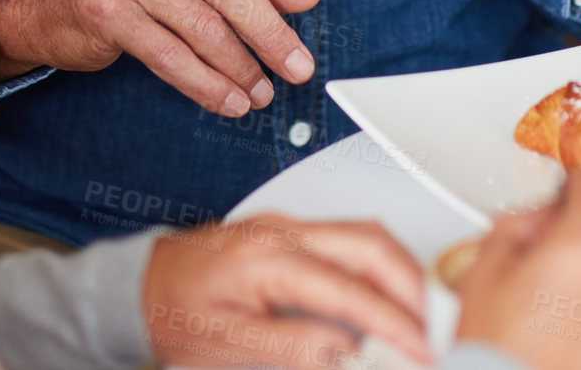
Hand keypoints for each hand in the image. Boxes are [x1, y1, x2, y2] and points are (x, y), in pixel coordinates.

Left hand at [144, 211, 431, 367]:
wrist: (142, 284)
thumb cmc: (175, 314)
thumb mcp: (228, 347)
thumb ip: (293, 348)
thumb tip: (350, 353)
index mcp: (270, 256)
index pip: (351, 289)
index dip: (395, 323)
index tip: (423, 352)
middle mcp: (284, 231)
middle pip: (370, 243)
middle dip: (414, 286)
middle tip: (438, 332)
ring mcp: (288, 226)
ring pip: (364, 234)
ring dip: (400, 273)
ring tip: (420, 321)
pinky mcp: (289, 233)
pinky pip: (347, 239)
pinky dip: (378, 268)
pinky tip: (386, 300)